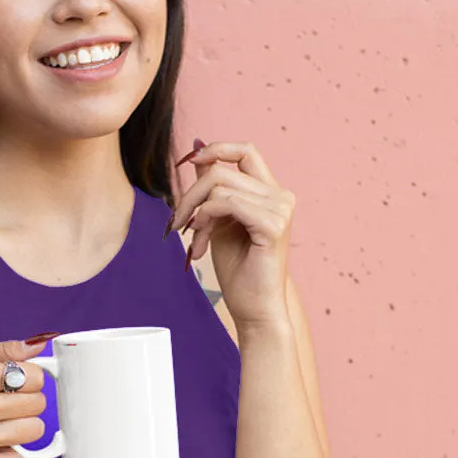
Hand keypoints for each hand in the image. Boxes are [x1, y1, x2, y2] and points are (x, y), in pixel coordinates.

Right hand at [0, 335, 56, 457]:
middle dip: (27, 403)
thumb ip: (1, 350)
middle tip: (5, 406)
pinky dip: (10, 456)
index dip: (31, 380)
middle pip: (39, 403)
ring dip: (22, 428)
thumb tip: (40, 344)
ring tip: (0, 425)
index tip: (18, 385)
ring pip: (35, 430)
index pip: (35, 376)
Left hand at [166, 139, 295, 328]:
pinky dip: (206, 219)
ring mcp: (280, 209)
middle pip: (223, 169)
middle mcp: (280, 196)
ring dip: (196, 212)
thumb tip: (196, 150)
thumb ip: (211, 187)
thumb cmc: (238, 270)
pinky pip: (227, 203)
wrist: (254, 308)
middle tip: (176, 221)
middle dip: (190, 194)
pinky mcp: (273, 225)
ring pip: (220, 186)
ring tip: (194, 239)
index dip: (215, 149)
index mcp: (270, 192)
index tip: (188, 163)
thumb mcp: (217, 221)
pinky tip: (201, 241)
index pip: (245, 151)